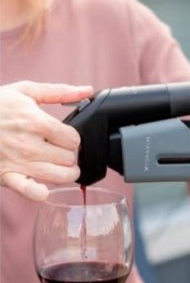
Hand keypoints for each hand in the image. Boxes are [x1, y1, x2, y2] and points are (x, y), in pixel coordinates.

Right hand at [0, 81, 92, 201]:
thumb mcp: (25, 91)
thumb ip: (59, 92)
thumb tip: (88, 90)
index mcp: (37, 122)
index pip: (74, 140)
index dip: (72, 139)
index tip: (64, 138)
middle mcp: (30, 145)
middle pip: (70, 159)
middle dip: (68, 155)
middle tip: (59, 151)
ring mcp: (19, 162)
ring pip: (61, 177)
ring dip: (65, 174)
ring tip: (58, 167)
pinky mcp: (7, 176)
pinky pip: (32, 191)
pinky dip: (41, 192)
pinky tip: (43, 187)